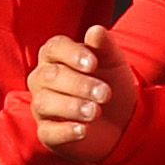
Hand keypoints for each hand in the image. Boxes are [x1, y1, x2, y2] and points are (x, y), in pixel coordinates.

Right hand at [27, 33, 136, 164]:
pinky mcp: (47, 133)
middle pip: (50, 76)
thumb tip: (95, 30)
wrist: (122, 121)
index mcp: (55, 57)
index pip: (54, 48)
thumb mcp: (113, 63)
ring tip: (96, 111)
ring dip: (71, 106)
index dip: (72, 54)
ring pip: (44, 102)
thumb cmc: (110, 84)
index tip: (93, 64)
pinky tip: (84, 130)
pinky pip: (47, 131)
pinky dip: (65, 130)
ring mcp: (42, 107)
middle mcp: (42, 80)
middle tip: (105, 94)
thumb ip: (104, 46)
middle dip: (79, 84)